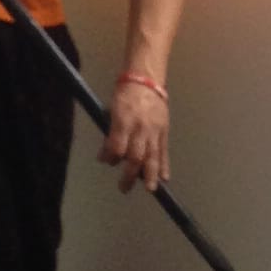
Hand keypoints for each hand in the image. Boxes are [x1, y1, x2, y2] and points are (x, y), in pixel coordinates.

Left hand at [99, 79, 169, 193]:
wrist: (146, 81)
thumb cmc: (125, 95)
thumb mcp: (112, 111)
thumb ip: (111, 133)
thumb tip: (106, 153)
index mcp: (124, 121)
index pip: (117, 146)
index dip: (111, 157)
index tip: (106, 161)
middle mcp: (140, 128)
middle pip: (136, 156)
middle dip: (130, 175)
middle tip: (124, 188)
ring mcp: (154, 131)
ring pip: (152, 156)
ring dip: (150, 175)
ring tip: (150, 189)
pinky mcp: (163, 131)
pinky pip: (164, 151)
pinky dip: (164, 165)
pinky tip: (164, 178)